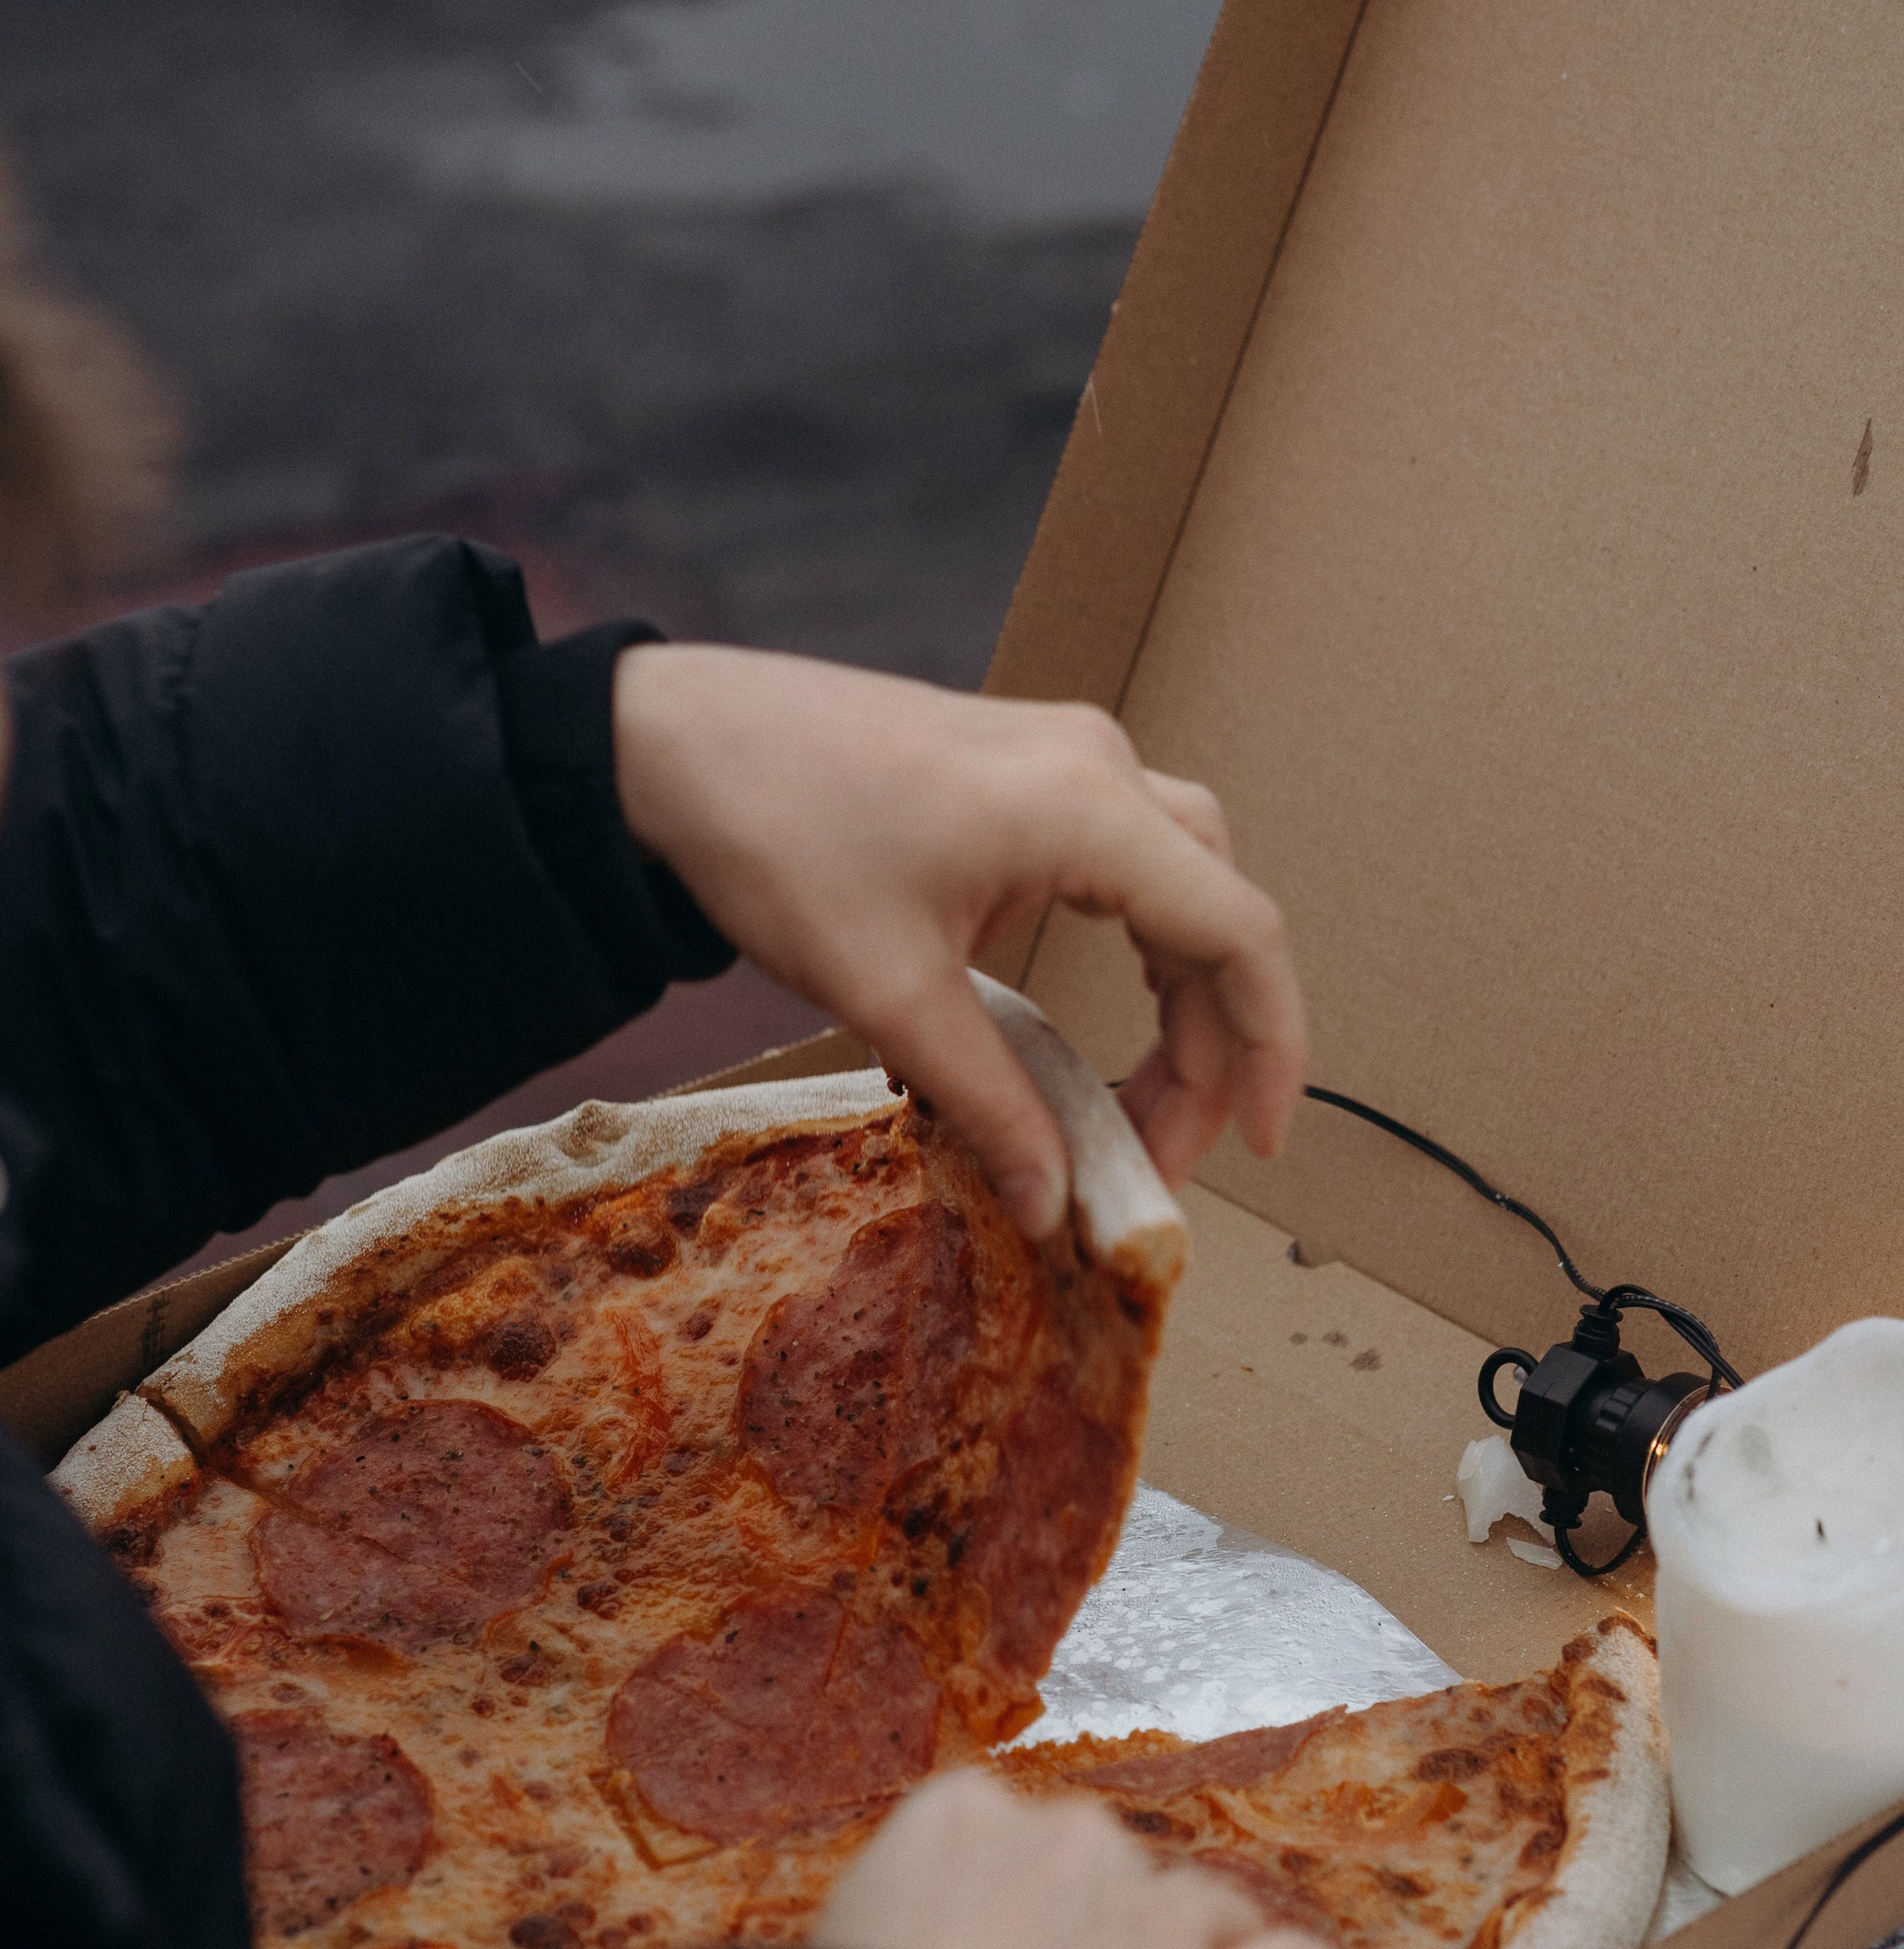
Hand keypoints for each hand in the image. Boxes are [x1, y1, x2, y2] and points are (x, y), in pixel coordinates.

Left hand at [612, 643, 1308, 1239]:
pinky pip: (1128, 860)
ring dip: (1175, 1001)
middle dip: (1209, 1048)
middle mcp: (1099, 767)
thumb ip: (989, 1103)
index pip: (1240, 934)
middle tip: (1155, 1154)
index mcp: (1086, 810)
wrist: (678, 742)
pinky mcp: (1026, 770)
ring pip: (1183, 885)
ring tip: (1131, 1106)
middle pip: (1219, 916)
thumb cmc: (776, 841)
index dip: (1270, 1049)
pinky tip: (1090, 1020)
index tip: (1259, 1144)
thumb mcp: (889, 996)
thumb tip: (1054, 1206)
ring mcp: (1065, 757)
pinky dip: (1133, 949)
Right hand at [811, 1770, 1346, 1948]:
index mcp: (955, 1817)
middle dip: (1091, 1926)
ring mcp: (1152, 1914)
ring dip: (1193, 1948)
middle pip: (1099, 1865)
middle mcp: (1064, 1839)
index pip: (991, 1826)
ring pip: (1205, 1905)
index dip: (998, 1892)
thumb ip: (877, 1939)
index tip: (985, 1948)